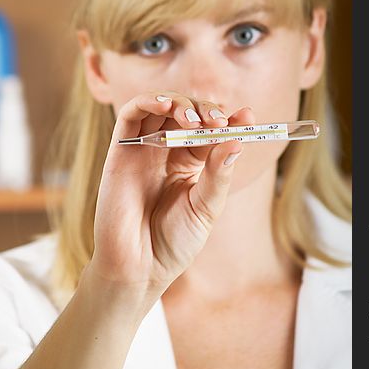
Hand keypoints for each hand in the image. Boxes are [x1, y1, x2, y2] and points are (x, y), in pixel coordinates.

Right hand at [87, 91, 254, 296]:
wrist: (139, 267)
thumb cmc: (174, 242)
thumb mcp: (206, 207)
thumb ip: (219, 173)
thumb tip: (237, 140)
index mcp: (189, 164)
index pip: (210, 130)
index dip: (229, 120)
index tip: (247, 117)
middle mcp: (166, 152)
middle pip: (186, 113)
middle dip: (205, 110)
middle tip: (218, 122)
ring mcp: (144, 149)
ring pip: (160, 107)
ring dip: (180, 103)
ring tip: (194, 120)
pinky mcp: (121, 150)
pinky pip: (131, 114)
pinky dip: (149, 101)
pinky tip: (166, 105)